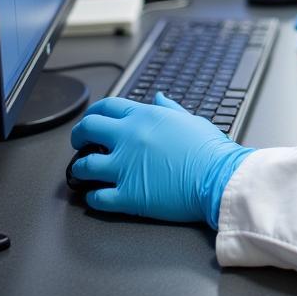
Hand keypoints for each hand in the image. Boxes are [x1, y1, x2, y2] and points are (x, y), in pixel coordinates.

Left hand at [68, 94, 253, 227]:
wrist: (218, 177)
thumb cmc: (209, 149)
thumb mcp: (190, 119)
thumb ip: (169, 108)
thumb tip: (159, 98)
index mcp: (144, 117)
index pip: (106, 107)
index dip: (94, 113)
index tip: (93, 121)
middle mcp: (129, 138)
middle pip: (86, 130)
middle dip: (78, 136)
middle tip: (80, 143)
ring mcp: (125, 167)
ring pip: (83, 166)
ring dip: (79, 169)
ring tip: (84, 172)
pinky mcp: (127, 195)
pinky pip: (96, 198)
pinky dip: (93, 198)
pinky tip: (98, 196)